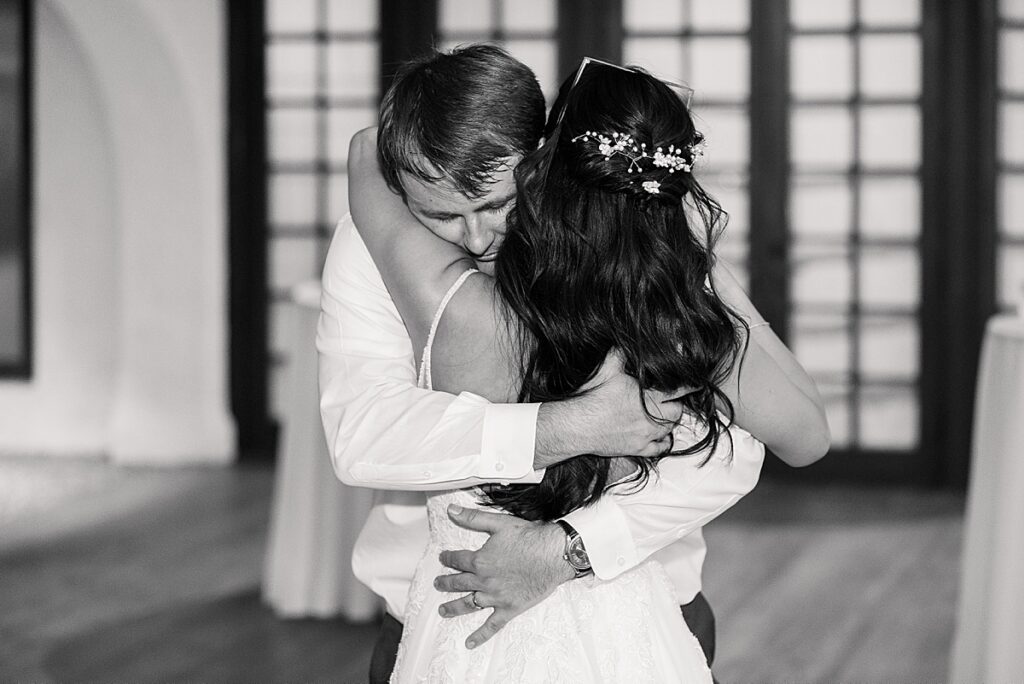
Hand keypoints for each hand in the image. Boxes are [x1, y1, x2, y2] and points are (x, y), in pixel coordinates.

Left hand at [433, 505, 571, 648]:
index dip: (448, 558)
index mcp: (480, 560)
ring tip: (443, 611)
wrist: (553, 554)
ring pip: (469, 604)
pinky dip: (480, 635)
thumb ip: (472, 518)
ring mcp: (496, 597)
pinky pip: (492, 625)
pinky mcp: (509, 608)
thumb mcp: (498, 523)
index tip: (443, 557)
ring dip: (454, 608)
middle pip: (459, 583)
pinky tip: (469, 643)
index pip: (457, 559)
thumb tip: (450, 510)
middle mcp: (484, 581)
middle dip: (446, 583)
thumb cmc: (528, 537)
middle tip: (438, 584)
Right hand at [535, 350, 685, 467]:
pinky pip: (660, 448)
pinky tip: (660, 437)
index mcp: (648, 395)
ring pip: (670, 429)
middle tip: (669, 399)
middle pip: (677, 411)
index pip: (679, 389)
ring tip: (663, 414)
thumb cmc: (591, 398)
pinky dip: (663, 442)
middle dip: (676, 404)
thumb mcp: (607, 368)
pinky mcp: (638, 449)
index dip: (690, 385)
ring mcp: (646, 434)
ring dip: (669, 421)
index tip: (696, 383)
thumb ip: (622, 353)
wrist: (577, 426)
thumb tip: (630, 340)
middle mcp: (652, 417)